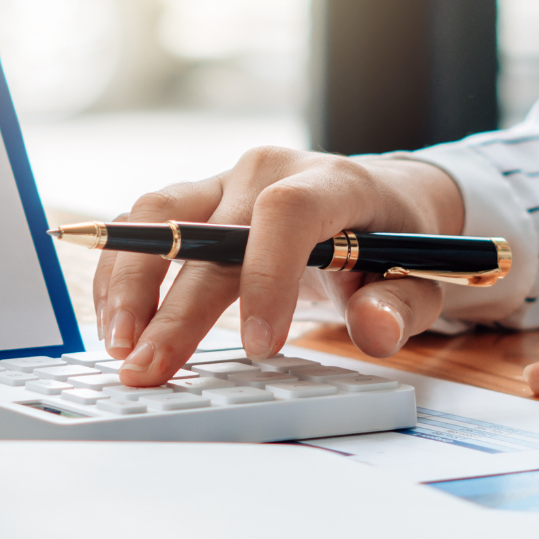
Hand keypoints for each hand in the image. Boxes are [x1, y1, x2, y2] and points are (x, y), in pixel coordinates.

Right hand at [95, 147, 463, 385]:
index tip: (257, 347)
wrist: (379, 199)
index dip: (266, 279)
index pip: (287, 215)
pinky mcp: (196, 199)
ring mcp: (224, 180)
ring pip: (156, 219)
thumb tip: (374, 331)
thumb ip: (401, 306)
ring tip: (119, 346)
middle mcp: (267, 171)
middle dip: (172, 309)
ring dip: (128, 284)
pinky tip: (117, 322)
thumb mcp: (421, 277)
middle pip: (206, 232)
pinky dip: (122, 273)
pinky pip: (144, 226)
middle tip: (147, 368)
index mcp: (331, 182)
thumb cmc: (396, 240)